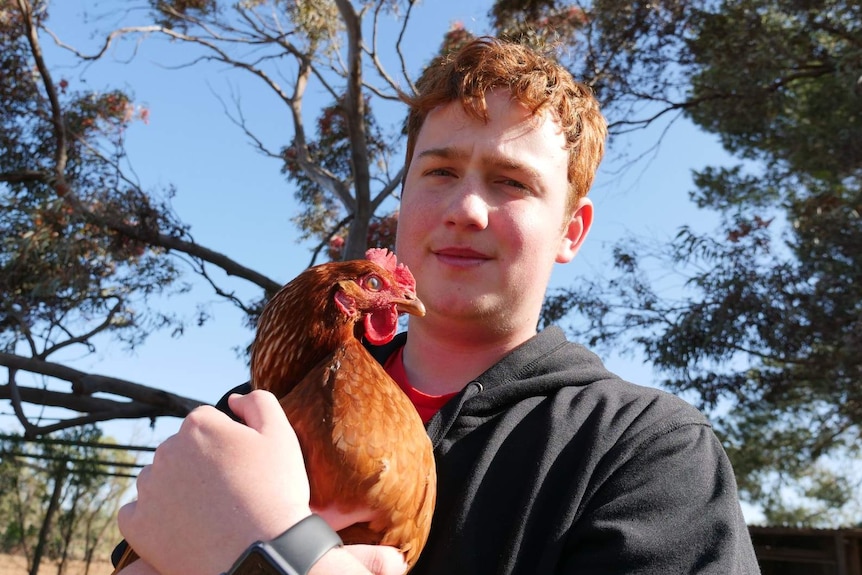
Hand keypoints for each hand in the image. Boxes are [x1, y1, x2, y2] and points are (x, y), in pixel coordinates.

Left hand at [118, 390, 311, 574]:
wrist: (262, 554)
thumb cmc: (275, 493)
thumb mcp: (281, 435)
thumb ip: (258, 403)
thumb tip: (233, 399)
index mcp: (198, 426)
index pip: (206, 421)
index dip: (227, 442)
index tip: (241, 464)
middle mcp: (166, 451)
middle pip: (181, 448)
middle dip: (200, 463)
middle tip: (229, 489)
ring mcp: (149, 489)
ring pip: (159, 477)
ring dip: (177, 487)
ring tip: (207, 510)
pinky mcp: (137, 525)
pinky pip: (136, 511)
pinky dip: (153, 516)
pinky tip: (180, 525)